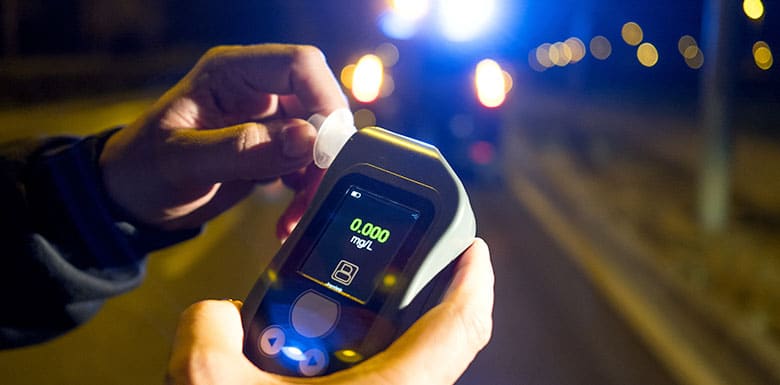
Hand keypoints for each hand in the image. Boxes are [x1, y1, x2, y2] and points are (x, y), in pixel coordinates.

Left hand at [99, 44, 346, 232]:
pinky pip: (308, 166)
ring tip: (296, 214)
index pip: (301, 65)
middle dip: (325, 151)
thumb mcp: (183, 161)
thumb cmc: (142, 169)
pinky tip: (288, 218)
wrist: (132, 200)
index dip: (324, 99)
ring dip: (318, 179)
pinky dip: (307, 194)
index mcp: (232, 73)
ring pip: (320, 141)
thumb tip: (309, 139)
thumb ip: (243, 148)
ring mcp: (268, 122)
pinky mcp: (273, 151)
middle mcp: (257, 91)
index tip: (327, 148)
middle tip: (314, 191)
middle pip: (320, 105)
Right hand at [167, 239, 493, 384]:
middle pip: (431, 342)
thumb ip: (209, 333)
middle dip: (399, 305)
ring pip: (395, 368)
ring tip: (313, 323)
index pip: (461, 329)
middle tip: (371, 277)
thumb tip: (217, 316)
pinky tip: (297, 364)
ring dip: (361, 340)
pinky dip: (343, 368)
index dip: (475, 282)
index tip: (474, 250)